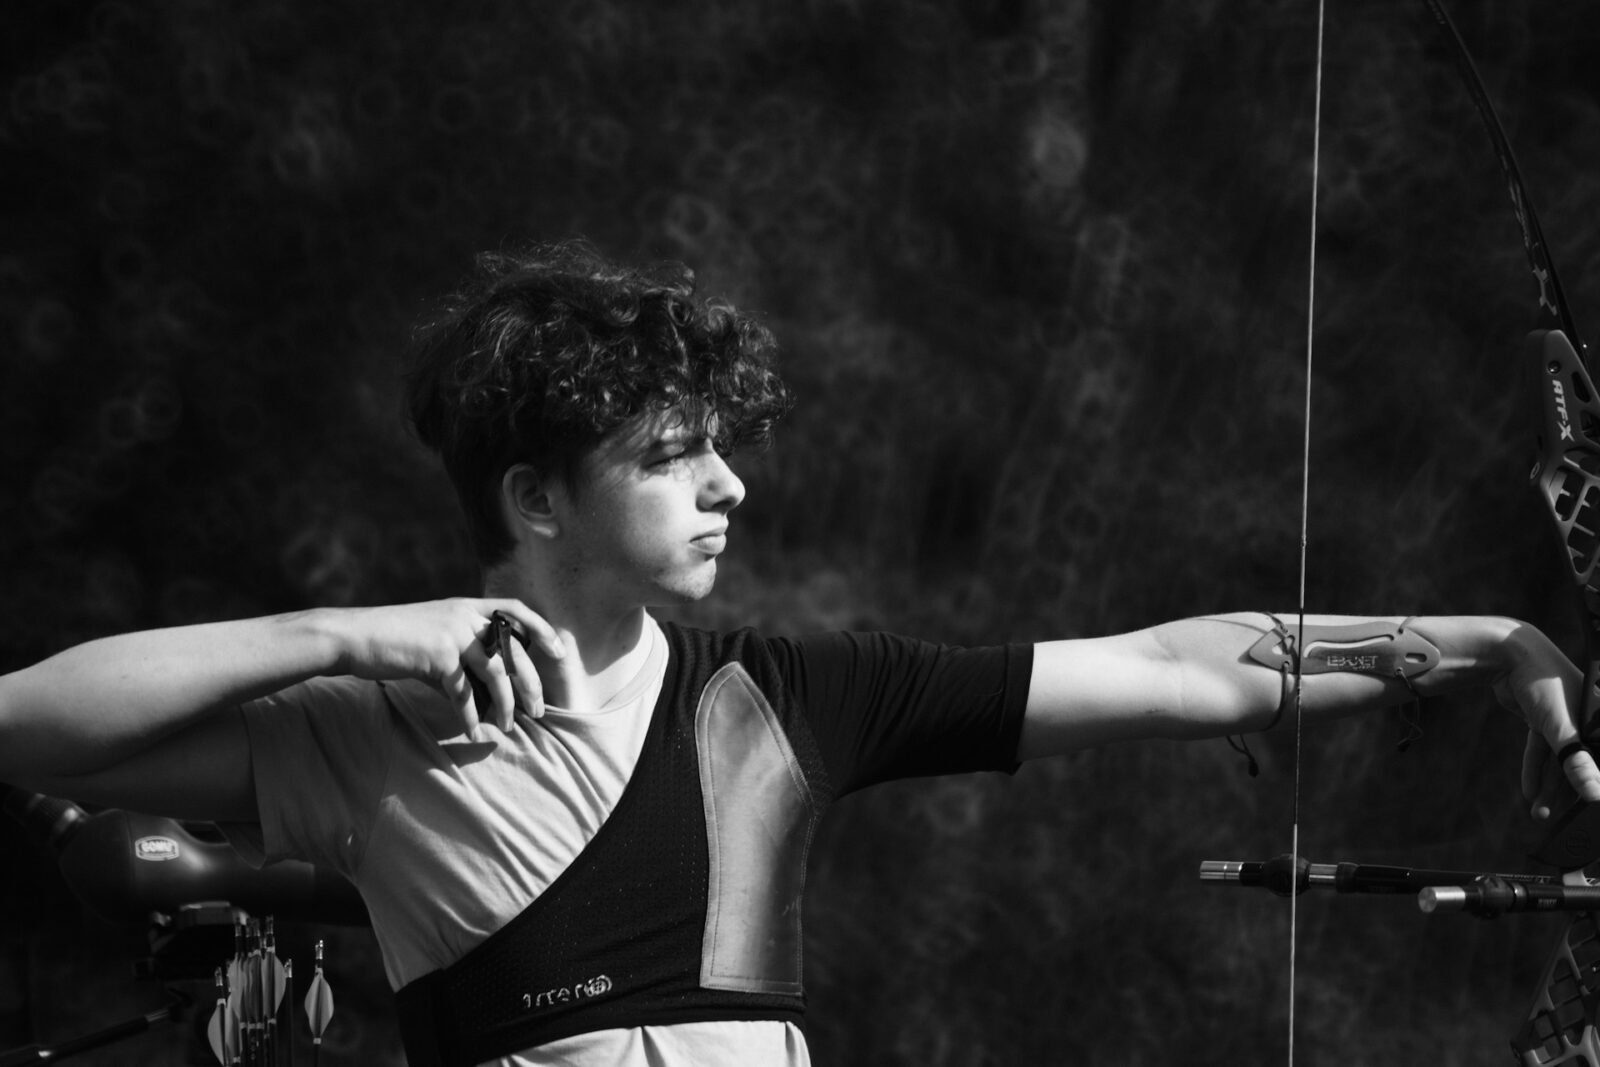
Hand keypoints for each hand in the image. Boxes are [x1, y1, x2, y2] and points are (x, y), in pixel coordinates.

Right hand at [329, 598, 563, 734]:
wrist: (352, 636)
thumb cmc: (392, 640)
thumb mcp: (433, 638)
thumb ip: (461, 657)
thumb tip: (483, 694)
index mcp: (466, 607)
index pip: (516, 609)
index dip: (541, 629)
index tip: (559, 650)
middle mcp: (464, 616)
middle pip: (513, 650)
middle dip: (531, 683)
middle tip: (539, 710)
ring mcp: (452, 634)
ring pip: (495, 673)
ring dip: (505, 705)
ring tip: (508, 727)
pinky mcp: (438, 656)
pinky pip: (463, 692)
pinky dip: (469, 716)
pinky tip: (472, 733)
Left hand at [1489, 627, 1599, 817]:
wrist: (1507, 655)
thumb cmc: (1543, 683)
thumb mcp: (1561, 728)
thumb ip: (1576, 762)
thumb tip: (1595, 795)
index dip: (1598, 783)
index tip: (1594, 809)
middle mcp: (1590, 720)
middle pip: (1584, 763)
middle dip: (1572, 792)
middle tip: (1562, 821)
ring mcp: (1567, 720)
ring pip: (1562, 760)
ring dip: (1551, 786)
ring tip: (1540, 814)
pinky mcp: (1545, 719)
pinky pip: (1543, 750)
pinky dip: (1536, 769)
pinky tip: (1530, 792)